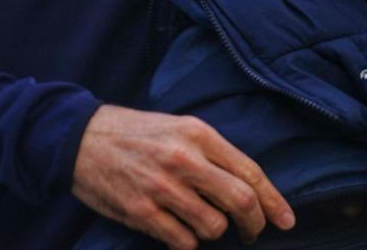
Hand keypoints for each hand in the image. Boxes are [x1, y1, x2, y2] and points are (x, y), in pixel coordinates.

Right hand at [71, 105, 294, 248]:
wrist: (80, 137)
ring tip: (200, 221)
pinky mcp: (142, 212)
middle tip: (251, 233)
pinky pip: (184, 242)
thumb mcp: (176, 128)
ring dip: (214, 231)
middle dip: (254, 225)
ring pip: (214, 227)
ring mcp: (162, 187)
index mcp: (196, 133)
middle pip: (241, 202)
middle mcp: (183, 159)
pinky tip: (177, 228)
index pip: (250, 172)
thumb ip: (211, 153)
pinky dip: (187, 241)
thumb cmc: (134, 133)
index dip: (274, 201)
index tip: (286, 220)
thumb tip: (248, 189)